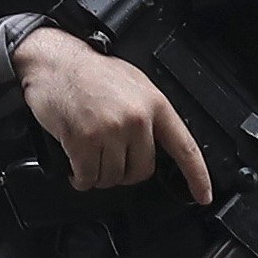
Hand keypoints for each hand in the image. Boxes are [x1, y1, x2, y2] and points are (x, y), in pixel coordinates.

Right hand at [12, 25, 212, 202]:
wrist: (53, 61)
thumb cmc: (89, 71)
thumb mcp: (133, 84)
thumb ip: (148, 114)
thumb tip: (154, 143)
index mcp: (154, 103)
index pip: (185, 148)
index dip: (197, 177)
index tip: (203, 196)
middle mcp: (136, 118)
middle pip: (141, 171)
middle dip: (123, 171)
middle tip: (108, 157)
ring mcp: (110, 130)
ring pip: (113, 177)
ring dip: (98, 174)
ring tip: (89, 154)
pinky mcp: (84, 140)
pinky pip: (88, 177)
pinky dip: (80, 178)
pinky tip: (76, 166)